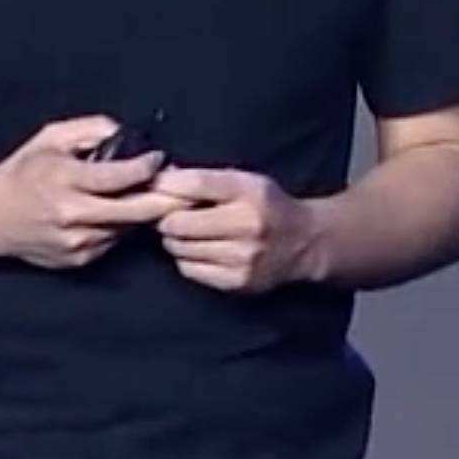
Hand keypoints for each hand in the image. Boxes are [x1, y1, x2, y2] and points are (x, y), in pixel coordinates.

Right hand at [0, 115, 187, 270]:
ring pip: (129, 229)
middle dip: (168, 199)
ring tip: (160, 197)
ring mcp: (76, 242)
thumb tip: (125, 133)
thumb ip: (90, 129)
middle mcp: (72, 215)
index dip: (147, 167)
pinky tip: (122, 213)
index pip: (119, 177)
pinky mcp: (78, 259)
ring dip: (146, 214)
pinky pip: (114, 242)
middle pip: (137, 212)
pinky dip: (123, 227)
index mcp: (64, 180)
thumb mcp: (50, 138)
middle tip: (189, 188)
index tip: (160, 158)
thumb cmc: (21, 173)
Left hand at [151, 167, 326, 293]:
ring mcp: (243, 257)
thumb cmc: (266, 205)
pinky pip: (190, 269)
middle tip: (166, 216)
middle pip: (179, 222)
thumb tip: (159, 177)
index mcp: (249, 191)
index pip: (195, 184)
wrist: (304, 243)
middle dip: (165, 218)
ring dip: (173, 239)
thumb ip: (205, 178)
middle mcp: (247, 225)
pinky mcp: (238, 282)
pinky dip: (186, 259)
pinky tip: (197, 250)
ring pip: (180, 248)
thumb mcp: (244, 180)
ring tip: (183, 232)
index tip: (154, 186)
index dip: (166, 185)